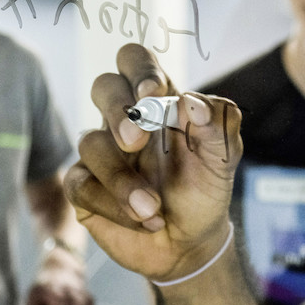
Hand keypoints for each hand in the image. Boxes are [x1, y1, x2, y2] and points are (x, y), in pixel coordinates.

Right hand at [64, 43, 241, 282]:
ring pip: (90, 142)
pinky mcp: (84, 186)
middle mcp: (124, 119)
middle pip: (103, 86)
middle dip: (117, 112)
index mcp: (157, 101)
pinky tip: (142, 219)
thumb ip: (219, 126)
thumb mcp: (223, 159)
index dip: (139, 69)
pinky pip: (80, 184)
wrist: (190, 244)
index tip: (153, 94)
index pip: (136, 60)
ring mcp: (101, 151)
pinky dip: (112, 204)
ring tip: (153, 207)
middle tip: (136, 142)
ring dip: (121, 178)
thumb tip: (192, 102)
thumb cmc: (204, 190)